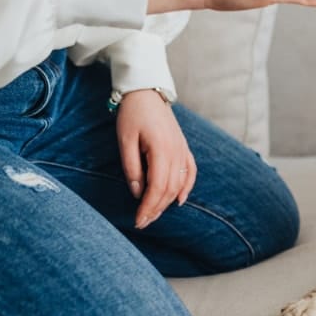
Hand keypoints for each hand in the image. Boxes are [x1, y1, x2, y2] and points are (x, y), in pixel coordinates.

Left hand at [116, 90, 196, 228]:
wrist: (147, 93)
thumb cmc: (132, 115)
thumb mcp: (125, 141)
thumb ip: (132, 168)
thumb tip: (138, 193)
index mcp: (162, 150)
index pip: (157, 187)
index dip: (148, 207)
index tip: (138, 220)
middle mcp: (177, 153)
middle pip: (170, 189)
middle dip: (156, 209)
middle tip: (142, 222)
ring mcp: (183, 150)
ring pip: (179, 184)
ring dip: (167, 202)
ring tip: (154, 215)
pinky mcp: (184, 148)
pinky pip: (190, 172)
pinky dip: (186, 188)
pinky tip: (179, 201)